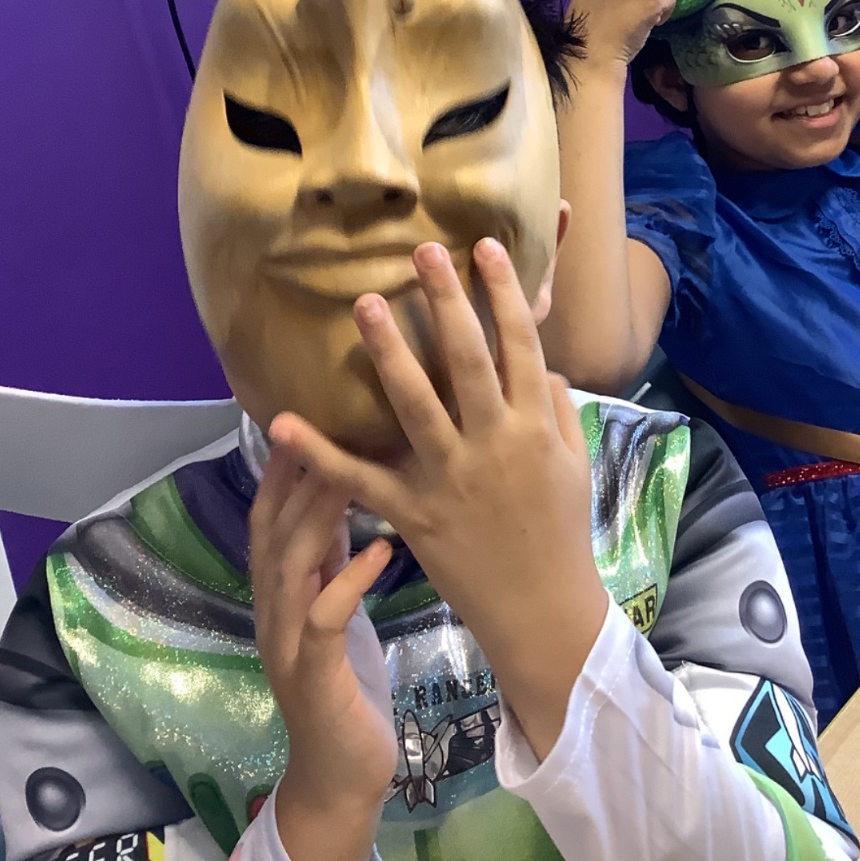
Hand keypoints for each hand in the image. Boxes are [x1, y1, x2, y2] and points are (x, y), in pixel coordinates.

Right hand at [250, 453, 395, 860]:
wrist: (343, 774)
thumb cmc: (346, 682)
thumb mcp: (335, 604)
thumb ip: (330, 555)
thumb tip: (342, 488)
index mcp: (282, 591)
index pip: (272, 514)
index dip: (285, 464)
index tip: (309, 411)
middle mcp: (274, 609)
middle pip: (272, 528)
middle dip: (293, 474)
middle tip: (324, 421)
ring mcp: (286, 642)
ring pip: (289, 565)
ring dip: (315, 514)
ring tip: (346, 471)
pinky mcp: (313, 675)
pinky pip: (324, 618)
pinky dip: (348, 579)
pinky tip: (380, 549)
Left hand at [270, 238, 609, 763]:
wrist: (543, 612)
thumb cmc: (561, 531)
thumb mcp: (575, 462)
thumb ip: (557, 407)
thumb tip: (541, 359)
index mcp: (533, 426)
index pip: (521, 344)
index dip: (504, 293)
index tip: (485, 248)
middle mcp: (493, 443)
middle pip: (469, 359)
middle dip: (446, 301)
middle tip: (422, 252)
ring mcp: (450, 477)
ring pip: (416, 403)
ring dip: (390, 351)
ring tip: (364, 304)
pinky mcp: (413, 512)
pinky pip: (360, 479)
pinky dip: (320, 453)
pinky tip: (285, 421)